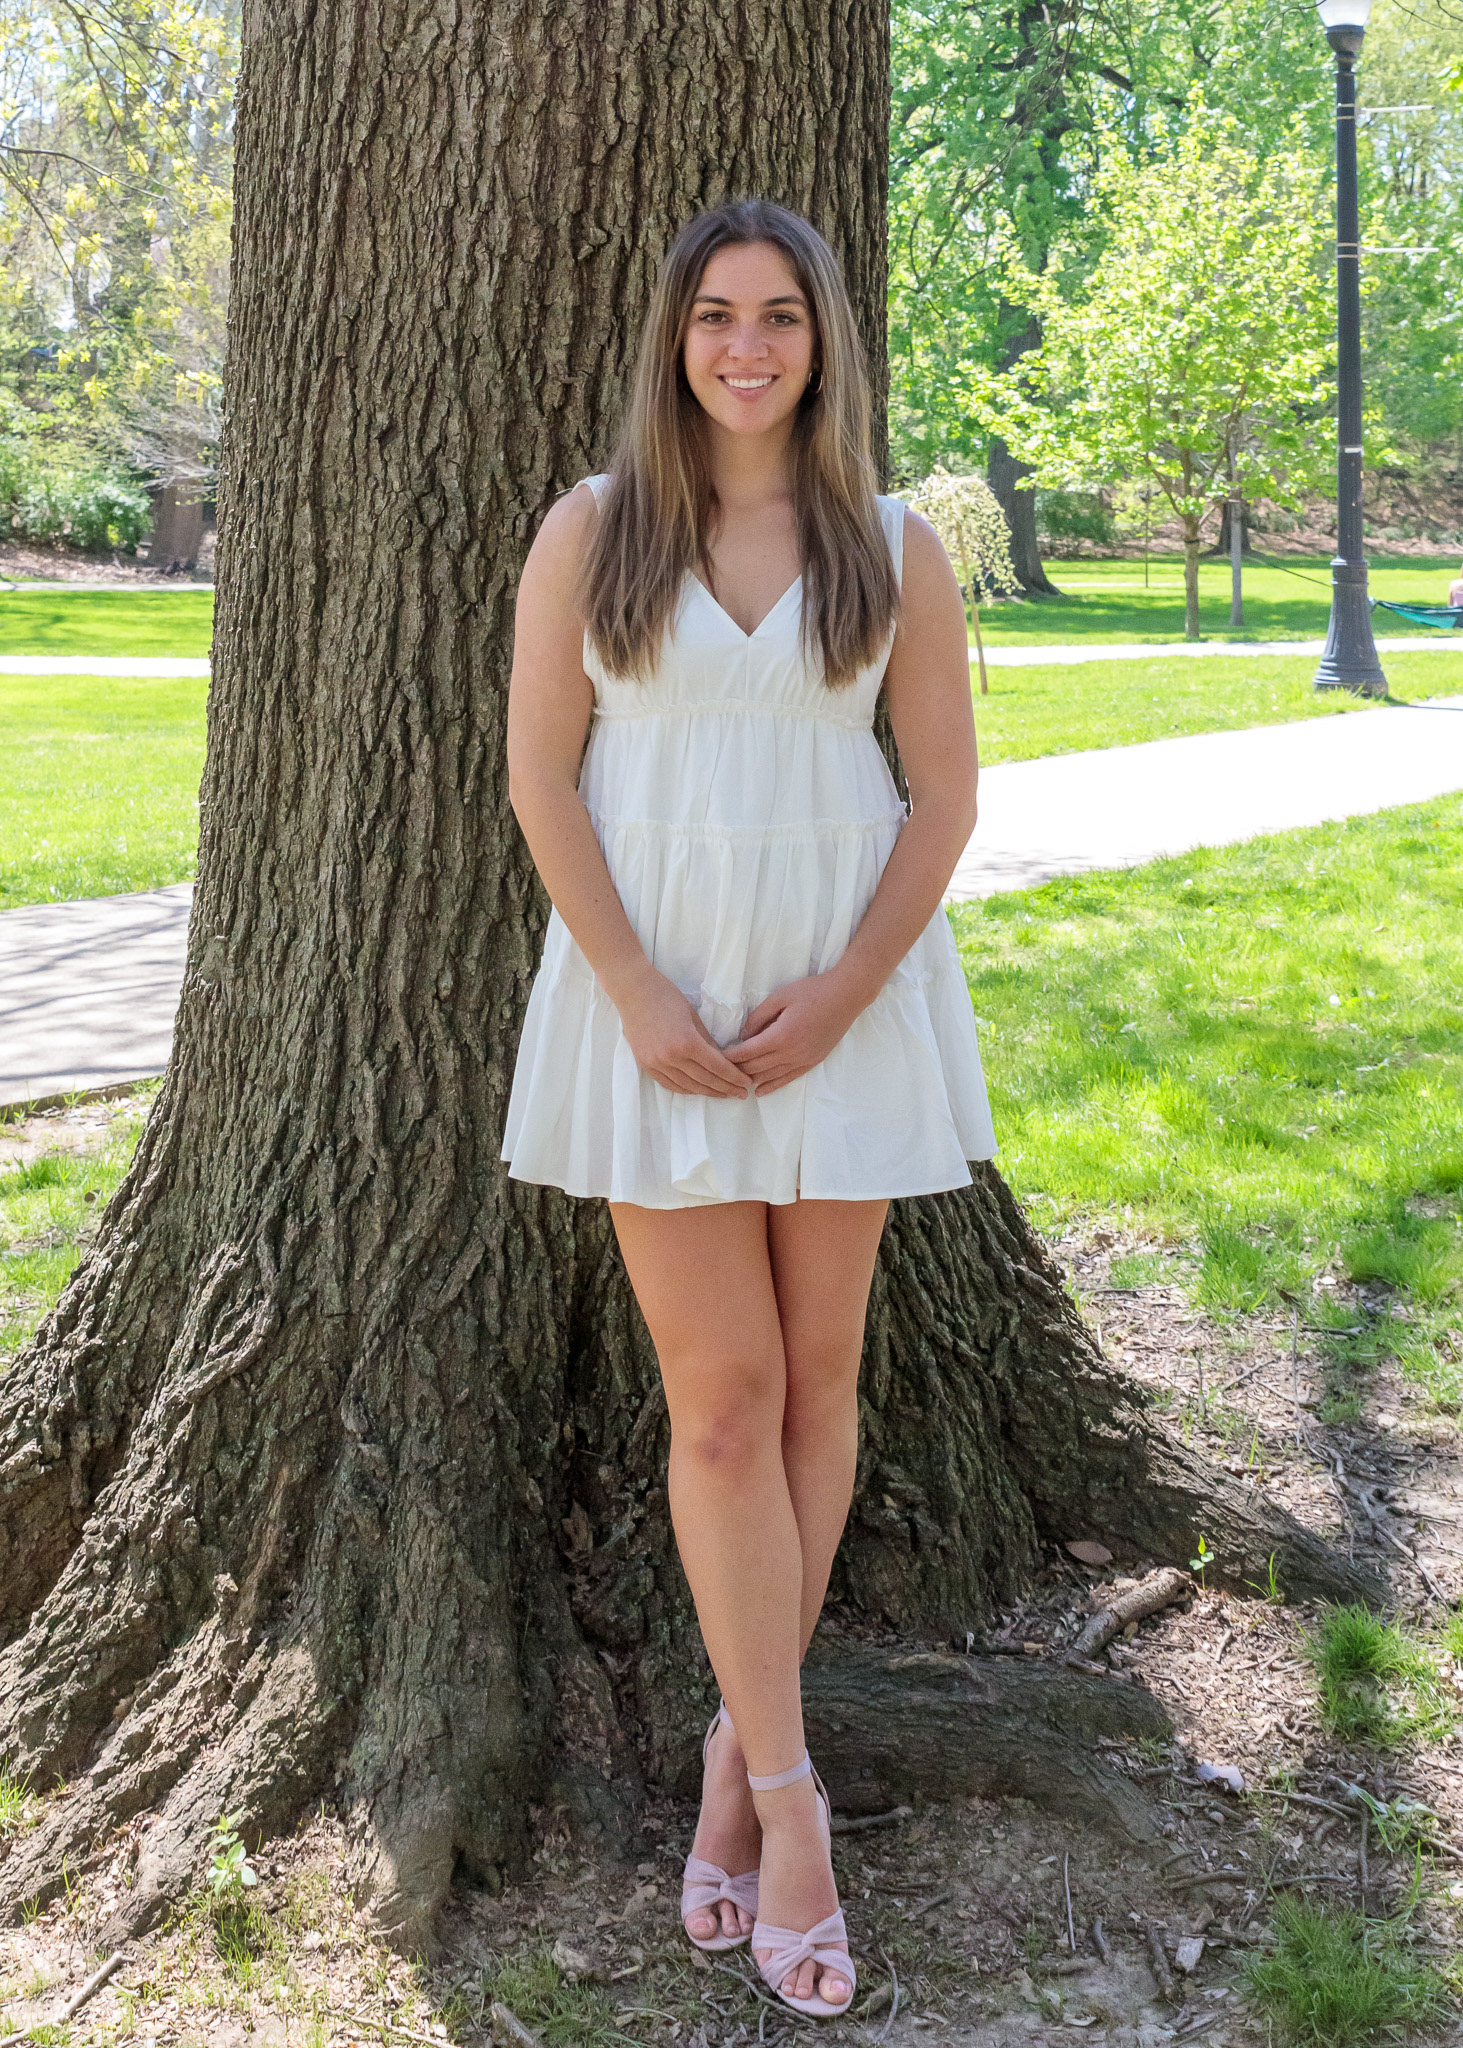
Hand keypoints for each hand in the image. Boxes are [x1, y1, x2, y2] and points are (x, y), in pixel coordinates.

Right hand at [608, 965, 750, 1097]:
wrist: (632, 991)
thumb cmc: (666, 996)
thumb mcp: (693, 1016)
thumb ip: (707, 1042)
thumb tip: (722, 1061)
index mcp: (687, 1042)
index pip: (717, 1067)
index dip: (734, 1078)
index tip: (746, 1084)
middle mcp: (671, 1057)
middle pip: (704, 1081)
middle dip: (726, 1089)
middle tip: (741, 1094)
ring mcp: (656, 1064)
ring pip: (688, 1087)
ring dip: (708, 1092)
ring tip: (723, 1094)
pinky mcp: (646, 1065)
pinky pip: (670, 1085)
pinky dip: (686, 1090)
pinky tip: (698, 1090)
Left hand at [724, 972, 866, 1094]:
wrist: (846, 997)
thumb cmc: (812, 992)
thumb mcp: (780, 997)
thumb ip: (758, 1017)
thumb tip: (743, 1035)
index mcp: (781, 1035)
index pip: (748, 1052)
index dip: (730, 1057)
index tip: (715, 1058)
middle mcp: (792, 1052)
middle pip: (756, 1067)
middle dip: (736, 1069)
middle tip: (719, 1070)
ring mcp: (803, 1060)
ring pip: (770, 1076)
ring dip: (751, 1079)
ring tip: (734, 1082)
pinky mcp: (812, 1062)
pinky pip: (788, 1079)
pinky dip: (772, 1086)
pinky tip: (759, 1092)